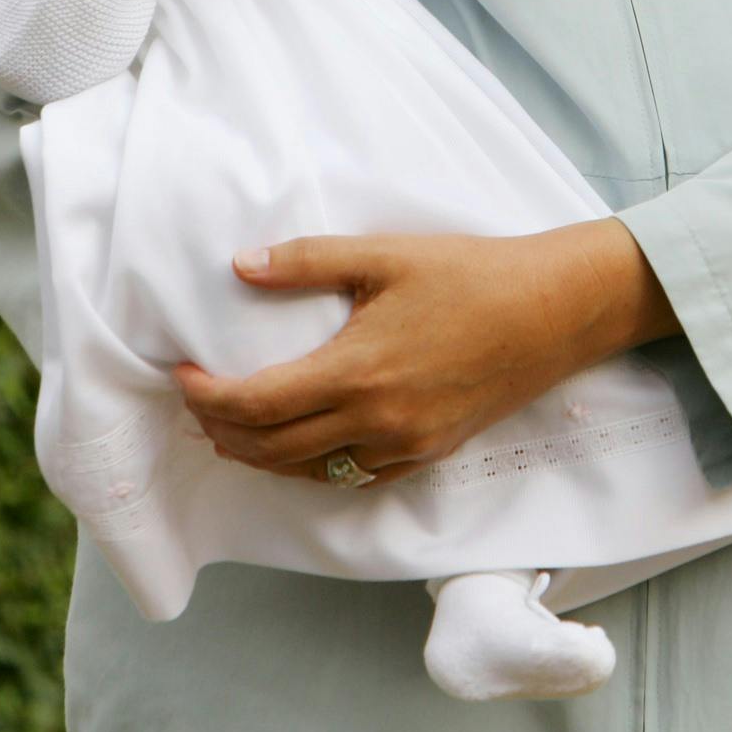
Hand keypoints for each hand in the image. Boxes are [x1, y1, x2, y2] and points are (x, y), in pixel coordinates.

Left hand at [175, 219, 680, 487]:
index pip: (256, 404)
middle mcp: (374, 423)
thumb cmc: (470, 273)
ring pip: (305, 471)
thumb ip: (308, 262)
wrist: (550, 312)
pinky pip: (348, 477)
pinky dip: (307, 466)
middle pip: (270, 448)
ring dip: (257, 454)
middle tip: (194, 399)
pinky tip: (295, 442)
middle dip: (220, 428)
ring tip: (228, 424)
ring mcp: (402, 447)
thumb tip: (240, 265)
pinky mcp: (425, 454)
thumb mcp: (385, 254)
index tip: (181, 374)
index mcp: (357, 372)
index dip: (207, 397)